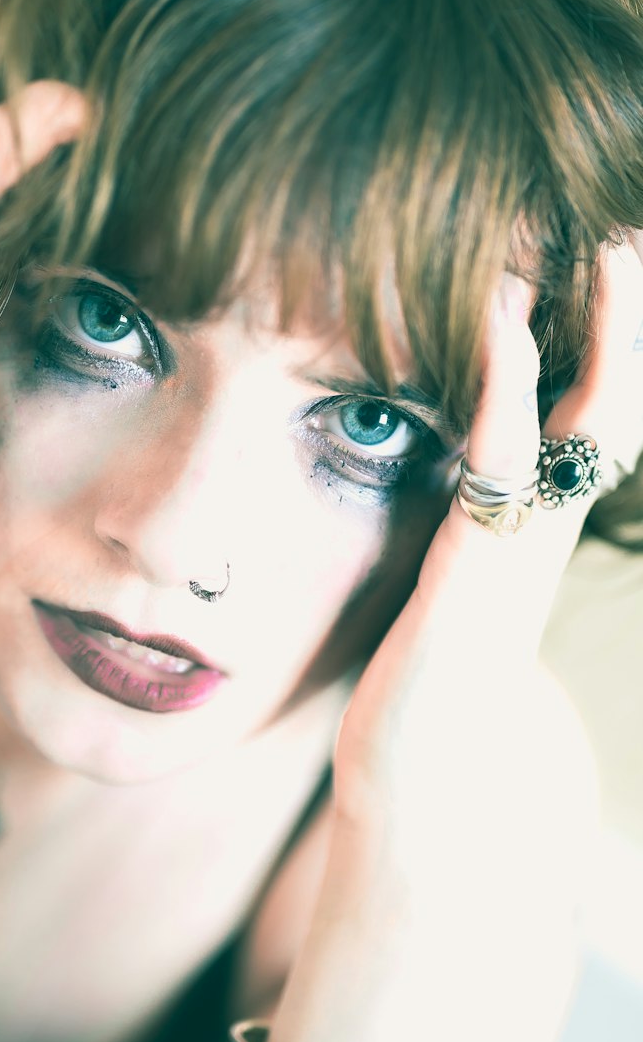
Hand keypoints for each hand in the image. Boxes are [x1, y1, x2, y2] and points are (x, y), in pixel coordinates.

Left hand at [267, 235, 640, 1041]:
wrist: (420, 811)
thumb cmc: (425, 700)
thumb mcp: (448, 598)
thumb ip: (459, 540)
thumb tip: (449, 487)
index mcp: (531, 535)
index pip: (588, 421)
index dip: (603, 344)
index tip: (600, 260)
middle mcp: (543, 541)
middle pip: (615, 409)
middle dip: (627, 321)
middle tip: (630, 230)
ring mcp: (518, 560)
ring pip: (584, 431)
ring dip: (595, 336)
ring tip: (597, 243)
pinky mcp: (474, 584)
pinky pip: (500, 470)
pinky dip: (502, 391)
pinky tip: (496, 321)